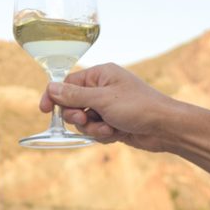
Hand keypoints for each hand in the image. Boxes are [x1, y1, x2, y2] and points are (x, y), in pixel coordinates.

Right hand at [39, 64, 180, 151]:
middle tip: (85, 119)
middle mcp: (103, 89)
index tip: (44, 110)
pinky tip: (116, 134)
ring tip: (108, 129)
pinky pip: (95, 131)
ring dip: (92, 128)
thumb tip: (51, 88)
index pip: (67, 83)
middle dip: (77, 116)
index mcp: (100, 75)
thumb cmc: (138, 107)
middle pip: (72, 104)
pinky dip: (102, 135)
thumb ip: (74, 95)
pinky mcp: (113, 123)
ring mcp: (108, 107)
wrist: (165, 128)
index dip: (54, 96)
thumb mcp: (102, 99)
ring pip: (83, 121)